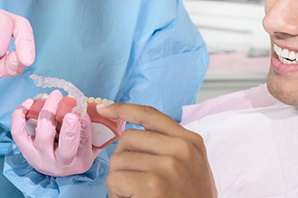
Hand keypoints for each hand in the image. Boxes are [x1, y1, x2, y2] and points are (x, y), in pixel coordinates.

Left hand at [11, 89, 99, 176]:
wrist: (62, 168)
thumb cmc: (81, 152)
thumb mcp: (94, 145)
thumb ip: (95, 129)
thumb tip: (95, 107)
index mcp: (77, 161)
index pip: (77, 144)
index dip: (76, 126)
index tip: (78, 110)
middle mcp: (55, 163)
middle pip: (48, 139)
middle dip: (52, 115)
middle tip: (58, 96)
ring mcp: (38, 157)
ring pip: (36, 134)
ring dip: (43, 111)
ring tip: (52, 96)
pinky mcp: (26, 151)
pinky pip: (18, 133)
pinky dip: (20, 116)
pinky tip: (29, 103)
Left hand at [97, 103, 216, 197]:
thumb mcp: (192, 165)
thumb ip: (170, 147)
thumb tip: (132, 136)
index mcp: (191, 141)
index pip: (151, 114)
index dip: (124, 109)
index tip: (105, 109)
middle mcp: (182, 148)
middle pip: (129, 138)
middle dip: (123, 159)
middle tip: (133, 181)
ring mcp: (169, 165)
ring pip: (118, 160)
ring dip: (119, 180)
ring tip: (136, 194)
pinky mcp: (154, 184)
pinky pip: (116, 180)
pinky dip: (117, 193)